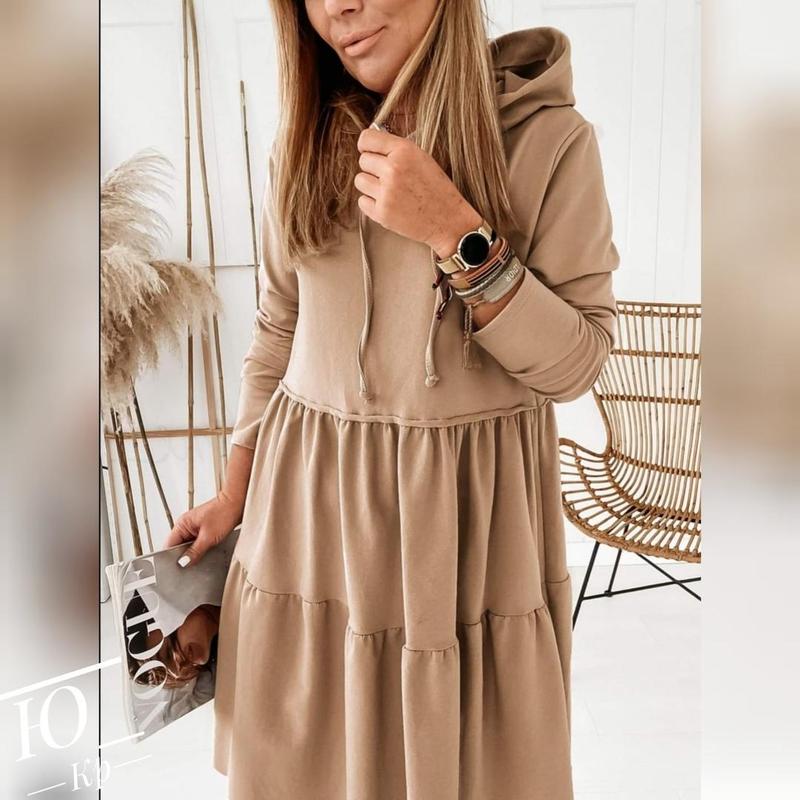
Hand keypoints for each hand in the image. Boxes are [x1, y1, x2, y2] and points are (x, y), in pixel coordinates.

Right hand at [165, 492, 242, 567]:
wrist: (238, 503)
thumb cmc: (224, 512)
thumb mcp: (208, 537)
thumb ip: (194, 552)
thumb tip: (183, 563)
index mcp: (182, 524)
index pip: (169, 545)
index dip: (172, 557)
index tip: (177, 568)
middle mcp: (186, 525)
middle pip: (178, 546)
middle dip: (184, 557)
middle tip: (190, 566)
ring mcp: (195, 527)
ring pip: (189, 546)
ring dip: (194, 553)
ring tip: (200, 558)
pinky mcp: (204, 529)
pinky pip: (198, 543)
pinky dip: (201, 549)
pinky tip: (206, 553)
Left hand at [355, 127, 481, 257]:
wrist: (450, 222)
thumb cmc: (438, 191)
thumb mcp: (423, 159)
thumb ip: (397, 151)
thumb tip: (370, 146)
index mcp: (404, 151)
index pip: (367, 139)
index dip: (367, 146)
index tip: (370, 152)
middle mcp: (393, 169)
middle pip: (363, 161)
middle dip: (373, 168)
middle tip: (389, 178)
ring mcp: (386, 193)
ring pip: (360, 181)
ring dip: (370, 185)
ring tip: (389, 191)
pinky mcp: (382, 213)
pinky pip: (362, 201)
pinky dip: (372, 204)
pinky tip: (389, 204)